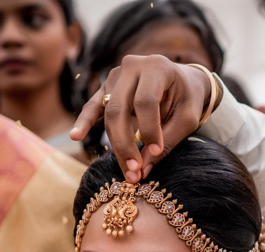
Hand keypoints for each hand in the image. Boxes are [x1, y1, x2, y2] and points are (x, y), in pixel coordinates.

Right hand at [70, 55, 212, 182]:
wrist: (183, 82)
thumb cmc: (188, 99)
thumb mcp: (187, 118)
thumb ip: (167, 140)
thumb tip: (143, 169)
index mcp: (157, 66)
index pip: (145, 101)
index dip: (149, 130)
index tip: (156, 153)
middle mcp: (133, 66)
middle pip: (119, 109)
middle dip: (126, 144)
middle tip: (135, 172)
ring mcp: (116, 76)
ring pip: (108, 115)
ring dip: (115, 145)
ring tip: (127, 171)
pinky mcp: (107, 88)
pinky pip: (93, 107)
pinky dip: (84, 122)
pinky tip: (76, 135)